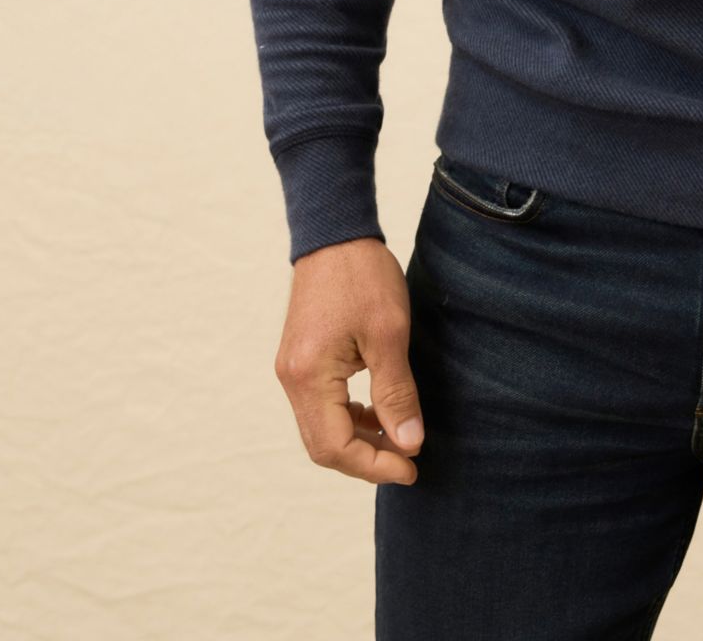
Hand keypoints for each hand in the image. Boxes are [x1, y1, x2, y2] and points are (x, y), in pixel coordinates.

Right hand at [273, 237, 424, 484]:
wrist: (335, 234)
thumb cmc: (363, 276)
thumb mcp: (389, 334)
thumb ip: (396, 392)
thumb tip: (410, 443)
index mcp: (308, 376)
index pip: (335, 446)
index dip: (374, 465)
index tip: (411, 468)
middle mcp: (291, 380)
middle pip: (323, 445)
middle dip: (366, 459)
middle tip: (408, 461)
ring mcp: (291, 370)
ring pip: (322, 428)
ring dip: (359, 440)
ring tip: (400, 438)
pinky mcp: (300, 361)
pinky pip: (321, 406)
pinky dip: (349, 418)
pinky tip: (378, 412)